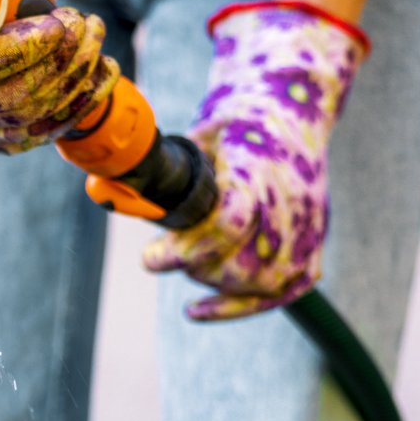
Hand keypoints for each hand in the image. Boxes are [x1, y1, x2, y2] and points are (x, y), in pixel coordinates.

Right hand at [0, 6, 118, 153]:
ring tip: (94, 29)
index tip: (57, 22)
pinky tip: (104, 68)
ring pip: (32, 115)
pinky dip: (84, 100)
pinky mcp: (6, 133)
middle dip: (56, 63)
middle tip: (82, 22)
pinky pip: (47, 130)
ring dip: (75, 73)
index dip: (18, 52)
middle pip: (5, 100)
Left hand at [143, 0, 367, 319]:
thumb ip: (158, 171)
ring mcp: (308, 226)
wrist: (288, 109)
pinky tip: (197, 310)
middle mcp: (289, 201)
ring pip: (263, 281)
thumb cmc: (231, 127)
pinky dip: (241, 306)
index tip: (151, 256)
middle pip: (240, 263)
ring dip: (216, 284)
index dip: (184, 250)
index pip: (226, 225)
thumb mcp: (193, 138)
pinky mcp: (315, 243)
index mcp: (257, 169)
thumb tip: (104, 194)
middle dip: (194, 267)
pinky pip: (287, 288)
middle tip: (164, 255)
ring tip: (188, 264)